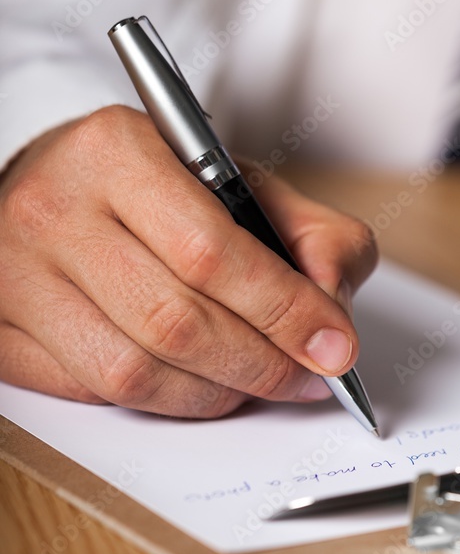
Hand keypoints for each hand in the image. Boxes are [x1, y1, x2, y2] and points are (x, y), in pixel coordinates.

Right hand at [0, 105, 376, 416]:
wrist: (54, 187)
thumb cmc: (152, 186)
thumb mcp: (237, 181)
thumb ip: (308, 230)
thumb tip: (333, 306)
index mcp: (116, 152)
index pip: (211, 252)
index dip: (283, 311)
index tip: (333, 347)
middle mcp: (54, 211)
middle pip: (174, 322)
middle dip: (260, 365)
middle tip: (305, 376)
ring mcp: (18, 277)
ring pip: (131, 373)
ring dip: (214, 395)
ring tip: (255, 383)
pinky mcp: (3, 332)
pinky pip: (93, 393)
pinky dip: (161, 401)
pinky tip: (196, 384)